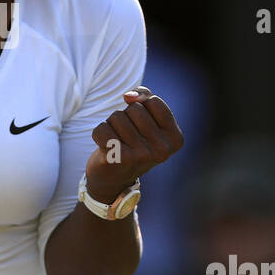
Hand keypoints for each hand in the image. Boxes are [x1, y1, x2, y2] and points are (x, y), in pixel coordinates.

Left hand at [85, 85, 183, 202]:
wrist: (114, 179)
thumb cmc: (133, 142)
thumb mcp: (147, 119)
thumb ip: (144, 97)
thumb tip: (128, 96)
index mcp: (175, 138)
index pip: (153, 101)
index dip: (141, 106)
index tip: (140, 124)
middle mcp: (162, 150)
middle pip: (134, 109)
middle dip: (125, 116)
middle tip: (127, 136)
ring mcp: (142, 156)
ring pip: (117, 117)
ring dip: (112, 125)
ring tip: (117, 141)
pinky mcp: (119, 159)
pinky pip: (102, 129)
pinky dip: (99, 134)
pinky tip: (106, 147)